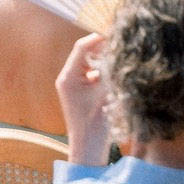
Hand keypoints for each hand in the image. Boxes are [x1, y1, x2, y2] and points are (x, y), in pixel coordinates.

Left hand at [55, 31, 109, 163]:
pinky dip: (102, 75)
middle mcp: (68, 79)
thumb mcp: (103, 95)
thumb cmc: (94, 124)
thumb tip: (115, 54)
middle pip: (84, 55)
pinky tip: (113, 78)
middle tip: (116, 47)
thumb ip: (108, 72)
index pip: (81, 49)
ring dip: (102, 63)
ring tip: (115, 63)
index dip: (96, 39)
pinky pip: (92, 77)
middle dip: (100, 50)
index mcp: (67, 77)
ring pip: (90, 65)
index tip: (110, 34)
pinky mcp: (82, 94)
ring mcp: (74, 86)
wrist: (88, 148)